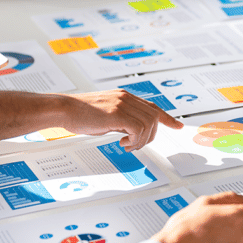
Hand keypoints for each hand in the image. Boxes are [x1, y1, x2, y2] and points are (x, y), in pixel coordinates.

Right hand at [60, 89, 182, 150]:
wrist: (64, 108)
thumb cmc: (80, 114)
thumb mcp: (106, 115)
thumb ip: (121, 119)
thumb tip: (133, 132)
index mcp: (125, 97)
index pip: (153, 107)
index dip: (167, 118)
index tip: (178, 126)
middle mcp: (127, 98)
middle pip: (154, 117)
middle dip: (151, 135)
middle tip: (135, 144)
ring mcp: (122, 104)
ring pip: (149, 124)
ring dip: (142, 140)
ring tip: (127, 145)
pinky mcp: (117, 113)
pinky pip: (139, 129)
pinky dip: (135, 140)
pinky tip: (122, 142)